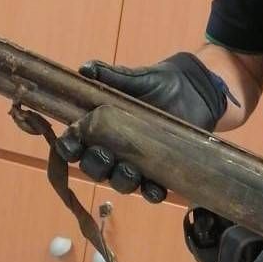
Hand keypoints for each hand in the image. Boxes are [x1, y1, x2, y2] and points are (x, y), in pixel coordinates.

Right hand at [55, 53, 236, 201]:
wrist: (193, 90)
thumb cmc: (156, 84)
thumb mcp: (134, 79)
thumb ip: (110, 75)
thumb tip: (86, 69)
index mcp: (100, 128)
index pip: (76, 143)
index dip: (69, 147)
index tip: (71, 145)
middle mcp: (115, 149)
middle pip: (96, 168)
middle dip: (96, 166)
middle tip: (105, 155)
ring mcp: (138, 162)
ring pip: (121, 181)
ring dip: (122, 181)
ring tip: (131, 172)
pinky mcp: (161, 170)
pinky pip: (152, 189)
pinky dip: (151, 192)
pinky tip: (155, 189)